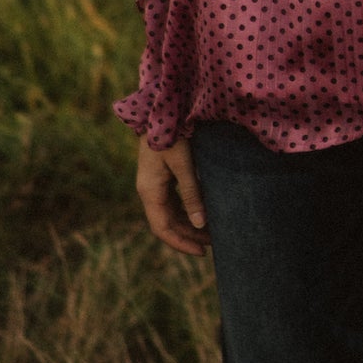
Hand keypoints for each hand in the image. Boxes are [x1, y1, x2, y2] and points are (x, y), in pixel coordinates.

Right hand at [136, 137, 208, 256]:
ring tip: (211, 232)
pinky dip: (186, 211)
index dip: (181, 243)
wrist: (159, 110)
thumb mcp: (183, 164)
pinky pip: (172, 202)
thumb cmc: (172, 135)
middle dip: (189, 236)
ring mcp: (153, 184)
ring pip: (170, 214)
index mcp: (150, 191)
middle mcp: (148, 191)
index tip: (202, 253)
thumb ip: (191, 194)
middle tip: (214, 244)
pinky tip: (202, 213)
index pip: (163, 228)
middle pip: (167, 223)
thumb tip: (200, 224)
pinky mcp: (160, 176)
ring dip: (188, 225)